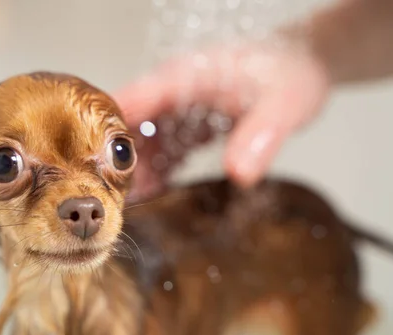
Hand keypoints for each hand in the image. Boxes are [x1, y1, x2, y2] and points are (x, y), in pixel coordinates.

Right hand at [114, 35, 330, 200]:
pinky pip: (166, 150)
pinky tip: (154, 198)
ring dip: (134, 173)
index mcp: (184, 77)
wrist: (306, 65)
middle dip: (113, 163)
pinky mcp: (192, 123)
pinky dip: (158, 173)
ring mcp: (182, 108)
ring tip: (125, 211)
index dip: (103, 135)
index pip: (129, 103)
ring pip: (144, 142)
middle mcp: (174, 92)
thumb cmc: (293, 73)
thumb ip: (261, 134)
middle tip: (106, 206)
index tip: (86, 170)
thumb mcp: (283, 104)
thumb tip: (238, 174)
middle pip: (129, 128)